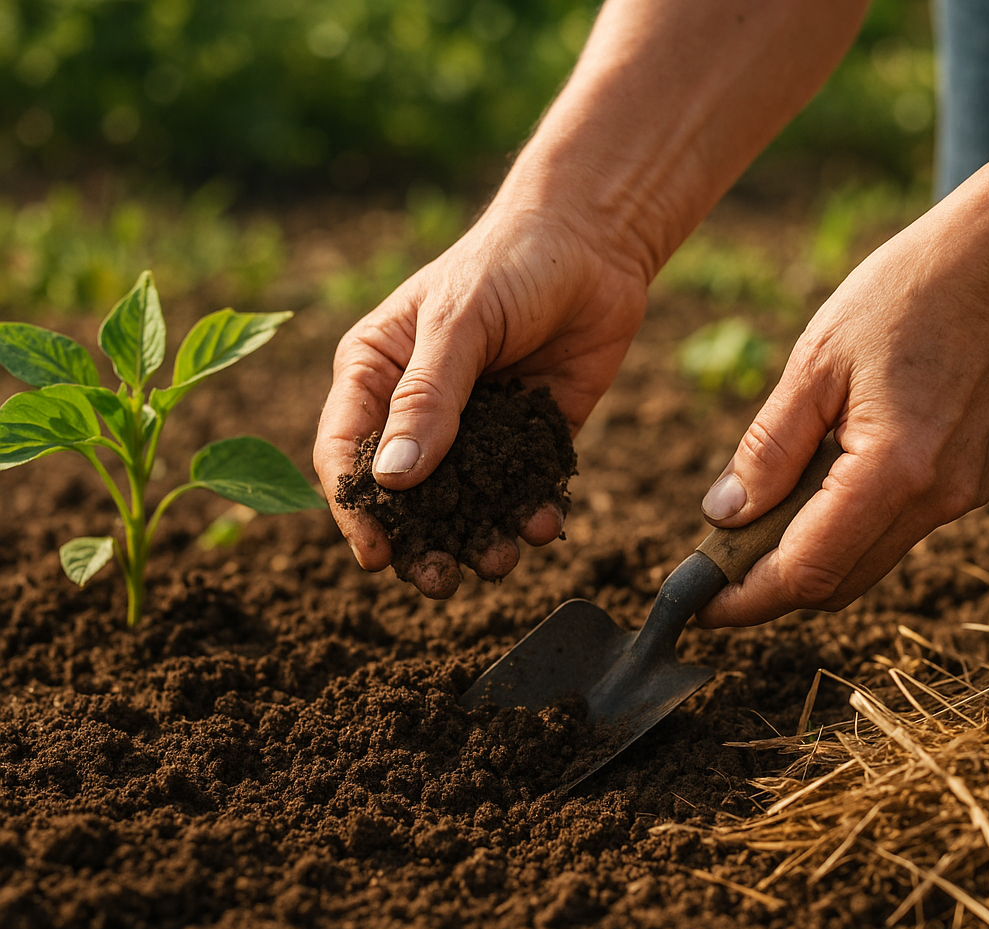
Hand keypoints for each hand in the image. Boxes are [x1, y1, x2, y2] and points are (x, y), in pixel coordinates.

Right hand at [313, 201, 648, 597]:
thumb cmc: (508, 263)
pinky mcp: (528, 435)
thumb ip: (428, 397)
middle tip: (439, 580)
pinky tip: (544, 524)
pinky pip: (522, 487)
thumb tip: (393, 479)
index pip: (347, 451)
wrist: (595, 242)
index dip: (356, 508)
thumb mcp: (459, 323)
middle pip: (405, 492)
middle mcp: (420, 408)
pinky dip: (531, 511)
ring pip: (464, 500)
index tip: (376, 555)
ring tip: (499, 559)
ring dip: (477, 536)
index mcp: (377, 372)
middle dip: (420, 541)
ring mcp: (476, 426)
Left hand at [696, 147, 988, 627]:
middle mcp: (936, 497)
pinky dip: (839, 535)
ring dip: (803, 564)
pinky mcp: (964, 480)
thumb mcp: (815, 363)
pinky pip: (890, 532)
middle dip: (769, 590)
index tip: (700, 606)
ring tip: (746, 537)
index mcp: (895, 469)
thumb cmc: (906, 292)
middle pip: (837, 584)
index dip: (746, 599)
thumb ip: (768, 449)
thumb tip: (724, 516)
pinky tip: (802, 501)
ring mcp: (958, 494)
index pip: (807, 572)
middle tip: (713, 572)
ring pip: (864, 565)